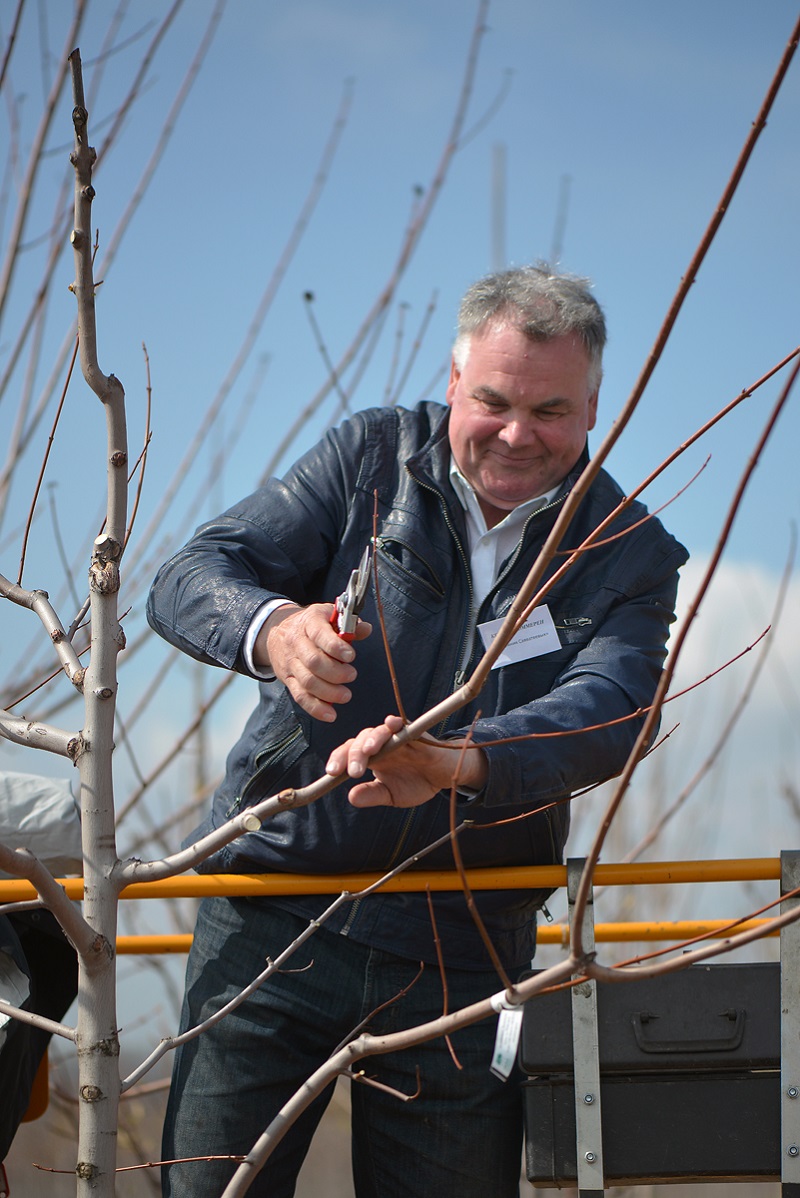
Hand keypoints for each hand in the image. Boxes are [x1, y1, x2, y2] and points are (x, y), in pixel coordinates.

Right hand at [256, 603, 371, 721]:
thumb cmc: (310, 625)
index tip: (350, 656)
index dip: (335, 646)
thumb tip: (366, 630)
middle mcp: (296, 642)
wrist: (277, 633)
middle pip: (313, 661)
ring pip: (307, 681)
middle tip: (351, 675)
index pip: (320, 634)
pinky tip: (330, 714)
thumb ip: (349, 624)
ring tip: (345, 695)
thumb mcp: (327, 616)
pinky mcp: (288, 680)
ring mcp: (291, 663)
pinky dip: (315, 708)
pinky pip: (300, 696)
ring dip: (329, 692)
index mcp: (309, 623)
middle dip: (335, 672)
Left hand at [325, 714, 487, 807]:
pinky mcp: (414, 733)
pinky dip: (395, 723)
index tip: (330, 773)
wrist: (445, 777)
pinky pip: (403, 725)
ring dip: (372, 740)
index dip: (338, 760)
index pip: (349, 754)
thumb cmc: (417, 782)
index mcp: (372, 759)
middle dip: (352, 754)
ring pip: (378, 731)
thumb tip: (351, 797)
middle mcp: (381, 745)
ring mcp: (397, 738)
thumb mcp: (392, 795)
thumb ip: (372, 794)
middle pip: (359, 741)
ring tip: (369, 752)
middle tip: (352, 772)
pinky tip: (391, 724)